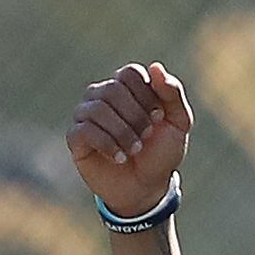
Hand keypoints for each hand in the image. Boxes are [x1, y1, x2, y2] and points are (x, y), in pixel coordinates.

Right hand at [67, 62, 193, 218]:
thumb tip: (155, 67)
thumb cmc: (160, 152)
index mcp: (127, 86)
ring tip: (134, 150)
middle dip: (135, 115)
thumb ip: (172, 93)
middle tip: (146, 135)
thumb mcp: (178, 122)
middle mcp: (102, 95)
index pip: (129, 73)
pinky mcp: (76, 138)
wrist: (145, 187)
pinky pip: (84, 130)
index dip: (146, 95)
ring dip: (122, 131)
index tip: (158, 117)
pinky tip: (121, 158)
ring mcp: (86, 115)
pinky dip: (107, 144)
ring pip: (97, 109)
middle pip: (112, 89)